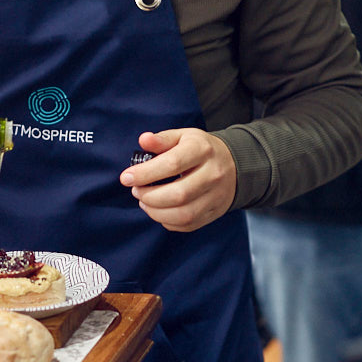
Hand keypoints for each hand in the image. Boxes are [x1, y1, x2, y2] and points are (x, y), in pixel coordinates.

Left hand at [119, 129, 235, 231]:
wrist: (235, 164)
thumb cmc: (200, 150)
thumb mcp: (183, 136)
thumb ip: (162, 139)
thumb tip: (143, 140)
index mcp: (202, 150)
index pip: (171, 164)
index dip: (145, 173)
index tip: (126, 178)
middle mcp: (213, 174)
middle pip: (178, 194)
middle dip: (149, 196)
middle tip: (136, 191)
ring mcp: (217, 196)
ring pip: (184, 214)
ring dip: (156, 212)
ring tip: (145, 202)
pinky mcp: (215, 212)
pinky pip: (188, 224)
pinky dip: (168, 221)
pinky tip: (159, 210)